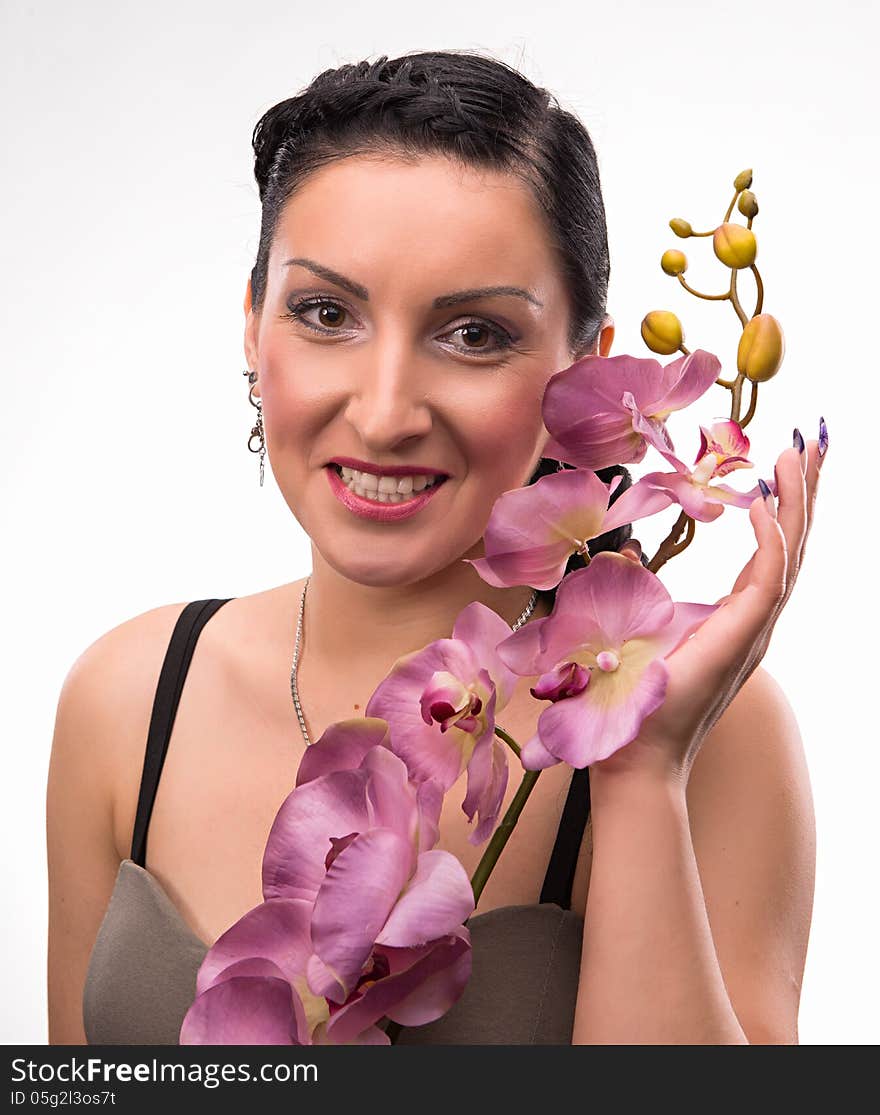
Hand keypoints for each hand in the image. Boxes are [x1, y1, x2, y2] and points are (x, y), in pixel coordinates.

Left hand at [595, 425, 826, 784]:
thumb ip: (634, 588)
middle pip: (791, 544)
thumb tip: (620, 554)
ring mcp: (752, 631)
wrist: (633, 754)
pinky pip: (767, 581)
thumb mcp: (634, 625)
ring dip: (797, 503)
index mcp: (735, 618)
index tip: (786, 462)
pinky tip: (766, 503)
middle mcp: (754, 622)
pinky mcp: (740, 638)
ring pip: (789, 555)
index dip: (782, 505)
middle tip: (815, 440)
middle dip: (804, 491)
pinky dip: (771, 540)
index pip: (771, 550)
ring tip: (803, 453)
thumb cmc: (632, 699)